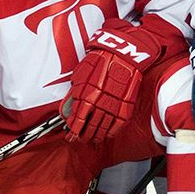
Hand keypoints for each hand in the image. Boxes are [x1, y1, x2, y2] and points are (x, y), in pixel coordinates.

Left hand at [63, 21, 164, 141]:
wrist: (122, 55)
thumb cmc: (100, 61)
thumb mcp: (80, 76)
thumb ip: (74, 94)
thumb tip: (69, 109)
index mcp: (86, 96)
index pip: (77, 122)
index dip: (72, 132)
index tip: (70, 136)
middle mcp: (99, 104)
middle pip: (89, 128)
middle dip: (83, 136)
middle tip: (80, 139)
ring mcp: (113, 107)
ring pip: (102, 130)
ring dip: (95, 136)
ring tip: (92, 138)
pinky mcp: (125, 108)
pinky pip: (116, 127)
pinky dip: (110, 133)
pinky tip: (106, 134)